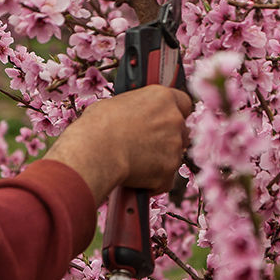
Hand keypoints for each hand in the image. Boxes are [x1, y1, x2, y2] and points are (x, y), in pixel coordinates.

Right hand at [44, 85, 192, 203]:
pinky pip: (165, 178)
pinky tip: (136, 177)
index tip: (166, 120)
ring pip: (174, 155)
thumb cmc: (98, 126)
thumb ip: (137, 109)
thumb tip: (132, 116)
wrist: (94, 151)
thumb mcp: (116, 104)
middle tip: (147, 145)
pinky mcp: (169, 170)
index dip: (175, 113)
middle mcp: (174, 120)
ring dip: (161, 160)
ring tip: (135, 162)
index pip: (184, 103)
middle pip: (181, 131)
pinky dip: (154, 181)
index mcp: (162, 98)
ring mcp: (174, 146)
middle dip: (168, 139)